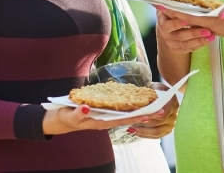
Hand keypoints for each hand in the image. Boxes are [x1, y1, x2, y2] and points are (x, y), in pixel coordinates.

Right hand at [42, 104, 158, 135]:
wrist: (61, 118)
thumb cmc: (66, 116)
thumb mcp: (70, 115)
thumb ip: (78, 113)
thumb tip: (86, 108)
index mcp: (101, 122)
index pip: (122, 120)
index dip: (135, 117)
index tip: (149, 115)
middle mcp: (106, 119)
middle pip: (128, 117)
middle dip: (144, 114)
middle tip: (162, 110)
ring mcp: (106, 115)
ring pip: (127, 113)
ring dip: (140, 109)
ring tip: (156, 105)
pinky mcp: (105, 110)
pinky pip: (121, 109)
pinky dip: (131, 105)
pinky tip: (140, 100)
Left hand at [127, 82, 179, 138]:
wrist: (165, 96)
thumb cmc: (159, 91)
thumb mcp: (156, 88)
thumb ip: (151, 94)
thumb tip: (140, 101)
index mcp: (173, 103)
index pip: (166, 110)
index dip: (157, 114)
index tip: (147, 116)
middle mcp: (174, 116)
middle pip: (159, 122)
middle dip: (145, 123)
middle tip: (132, 122)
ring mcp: (170, 125)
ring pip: (157, 132)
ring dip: (143, 131)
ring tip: (131, 129)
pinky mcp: (166, 131)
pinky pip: (156, 136)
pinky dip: (145, 135)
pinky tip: (136, 133)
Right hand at [155, 5, 215, 54]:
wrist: (168, 31)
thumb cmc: (172, 14)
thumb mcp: (171, 5)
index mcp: (163, 21)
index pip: (169, 24)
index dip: (177, 22)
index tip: (187, 20)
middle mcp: (166, 34)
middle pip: (179, 35)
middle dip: (193, 32)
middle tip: (206, 30)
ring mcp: (172, 43)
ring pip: (186, 43)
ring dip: (199, 40)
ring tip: (211, 35)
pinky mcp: (178, 50)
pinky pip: (189, 49)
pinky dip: (199, 45)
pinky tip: (208, 40)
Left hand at [159, 6, 223, 45]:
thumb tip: (222, 12)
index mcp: (213, 22)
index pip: (190, 17)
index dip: (176, 12)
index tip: (162, 6)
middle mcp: (208, 25)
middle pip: (186, 19)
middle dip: (171, 12)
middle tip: (156, 3)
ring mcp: (210, 26)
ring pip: (189, 20)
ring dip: (177, 14)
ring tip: (165, 6)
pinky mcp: (213, 25)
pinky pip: (196, 20)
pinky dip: (186, 15)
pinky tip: (182, 12)